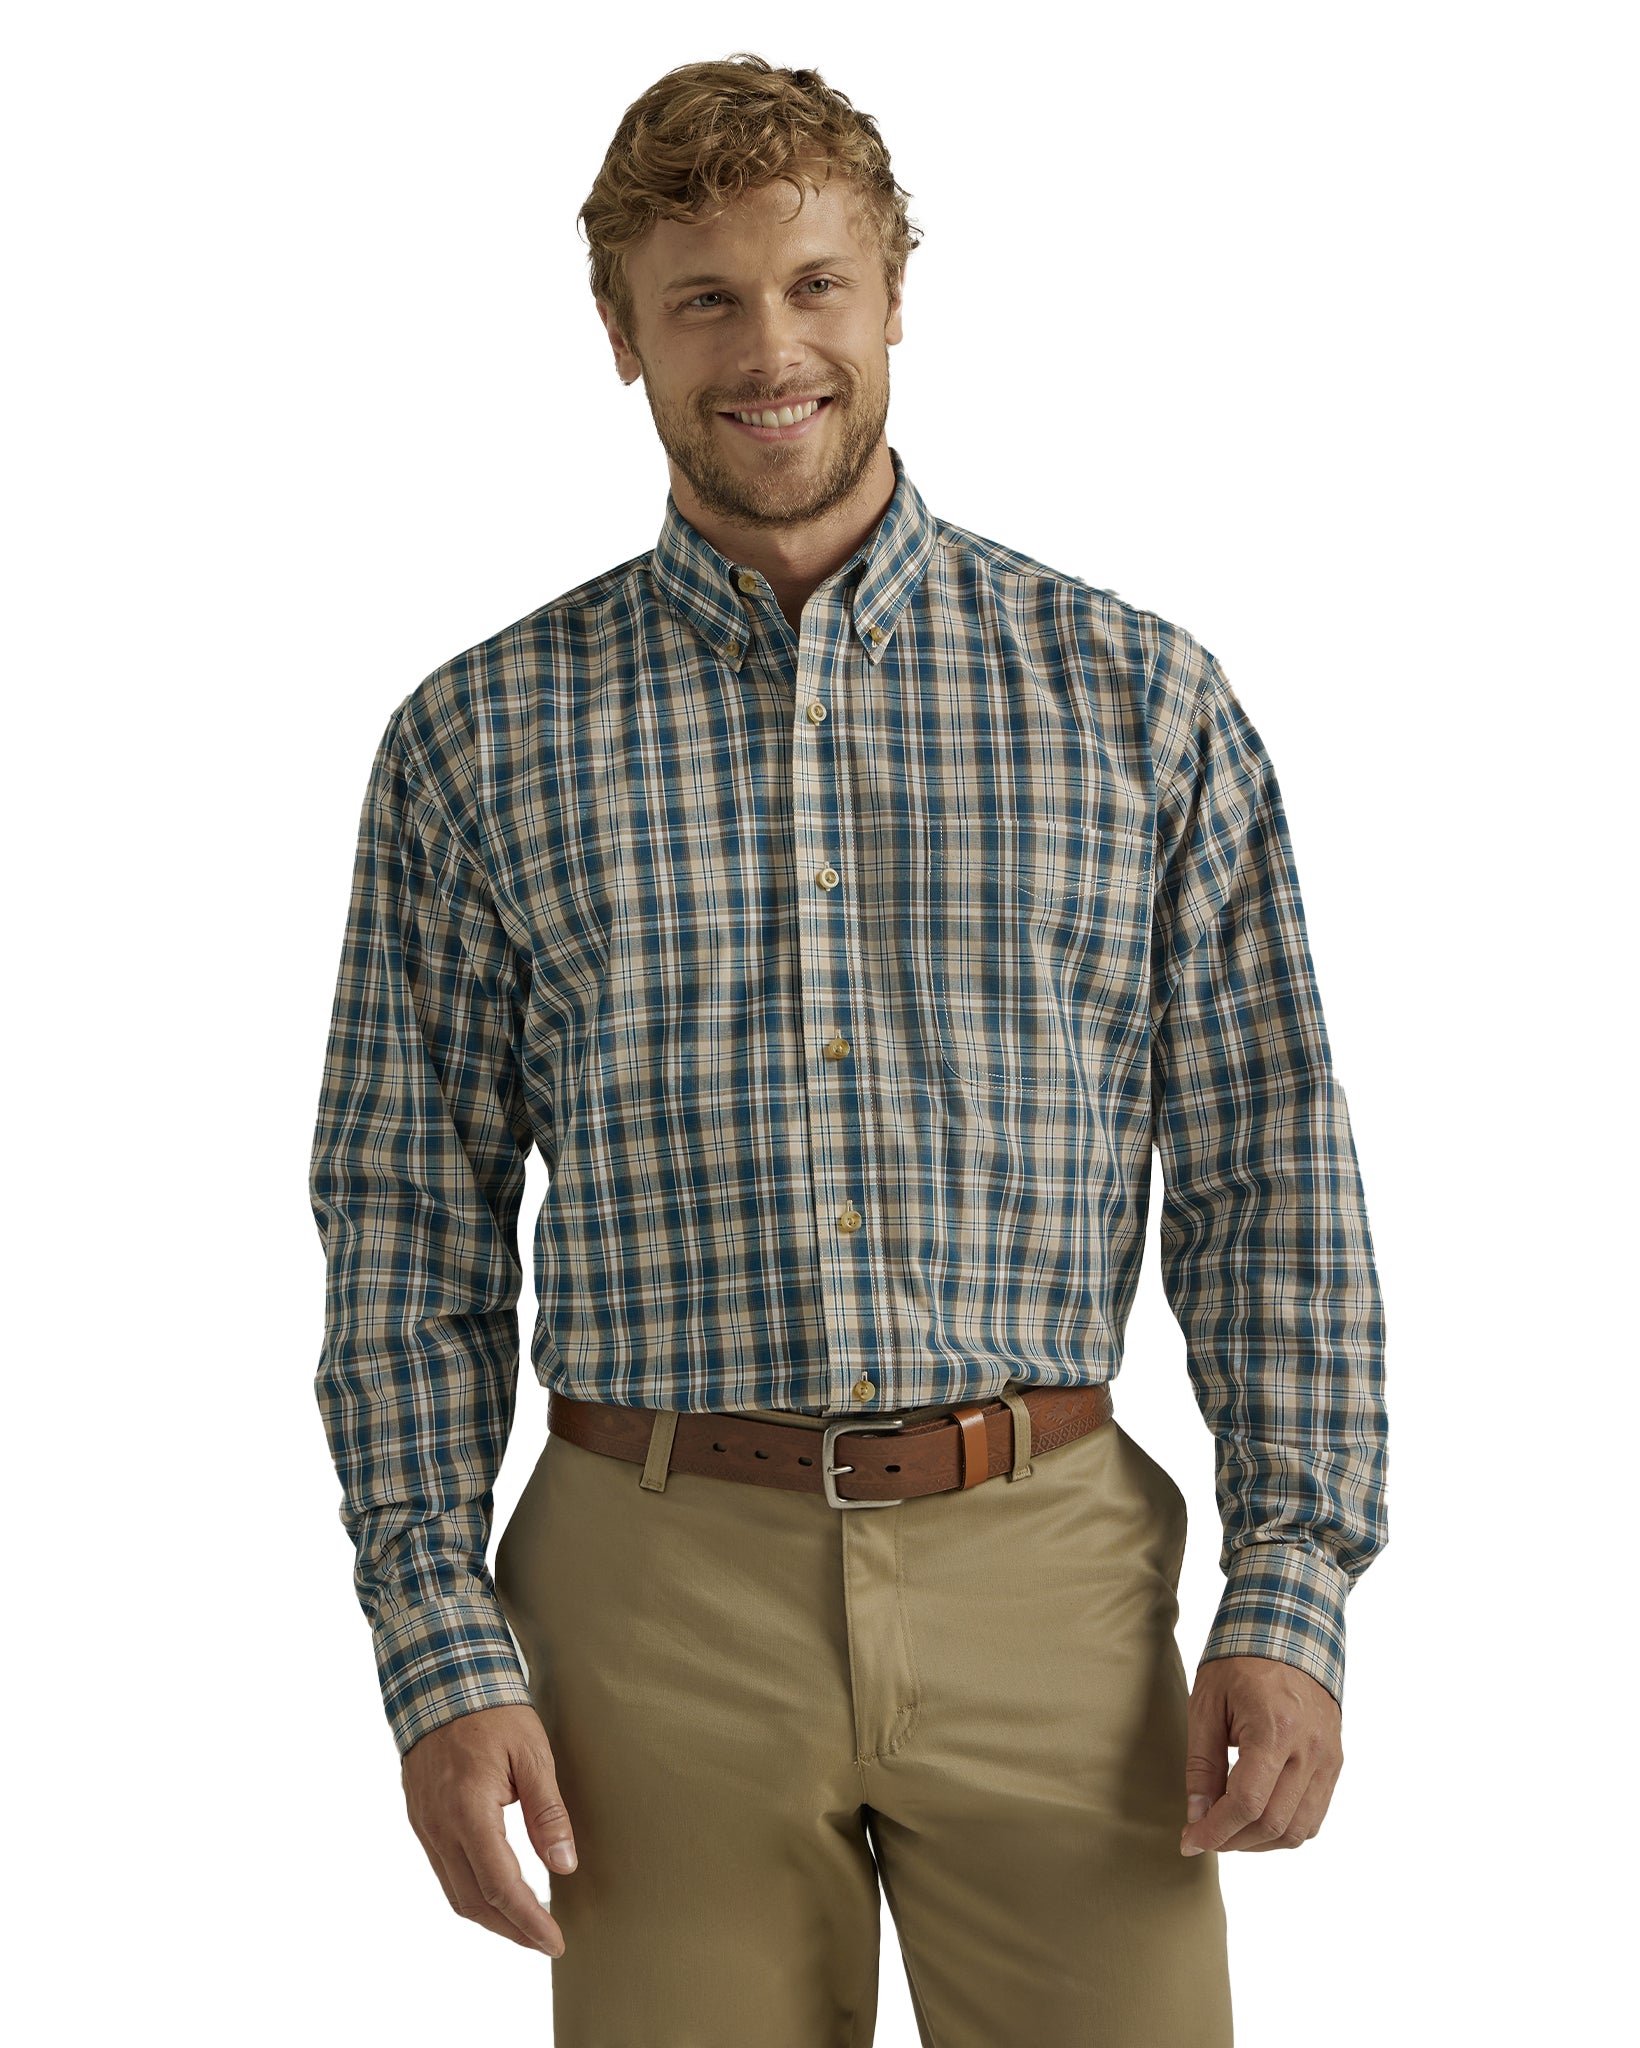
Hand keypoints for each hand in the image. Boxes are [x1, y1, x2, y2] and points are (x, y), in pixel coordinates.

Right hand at [400, 1702, 578, 1953]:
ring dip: (490, 1918)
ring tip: (525, 1926)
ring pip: (455, 1893)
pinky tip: (494, 1894)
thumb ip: (547, 1813)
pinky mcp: (421, 1821)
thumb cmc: (493, 1713)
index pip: (500, 1886)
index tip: (554, 1942)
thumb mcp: (532, 1754)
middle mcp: (440, 1827)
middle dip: (511, 1930)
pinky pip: (443, 1872)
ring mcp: (425, 1826)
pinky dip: (471, 1894)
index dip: (529, 1921)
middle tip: (545, 1942)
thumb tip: (564, 1865)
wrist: (440, 1681)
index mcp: (469, 1811)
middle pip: (474, 1902)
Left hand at [1180, 1655, 1342, 1855]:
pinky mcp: (1335, 1762)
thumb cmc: (1241, 1662)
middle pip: (1273, 1824)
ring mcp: (1328, 1758)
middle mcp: (1310, 1749)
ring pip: (1298, 1829)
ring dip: (1259, 1842)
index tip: (1189, 1840)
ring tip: (1228, 1829)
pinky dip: (1285, 1829)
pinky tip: (1257, 1817)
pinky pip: (1314, 1815)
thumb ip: (1202, 1764)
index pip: (1247, 1803)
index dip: (1215, 1831)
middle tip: (1203, 1834)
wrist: (1289, 1632)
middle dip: (1233, 1840)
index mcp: (1275, 1729)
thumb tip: (1197, 1816)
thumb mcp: (1206, 1704)